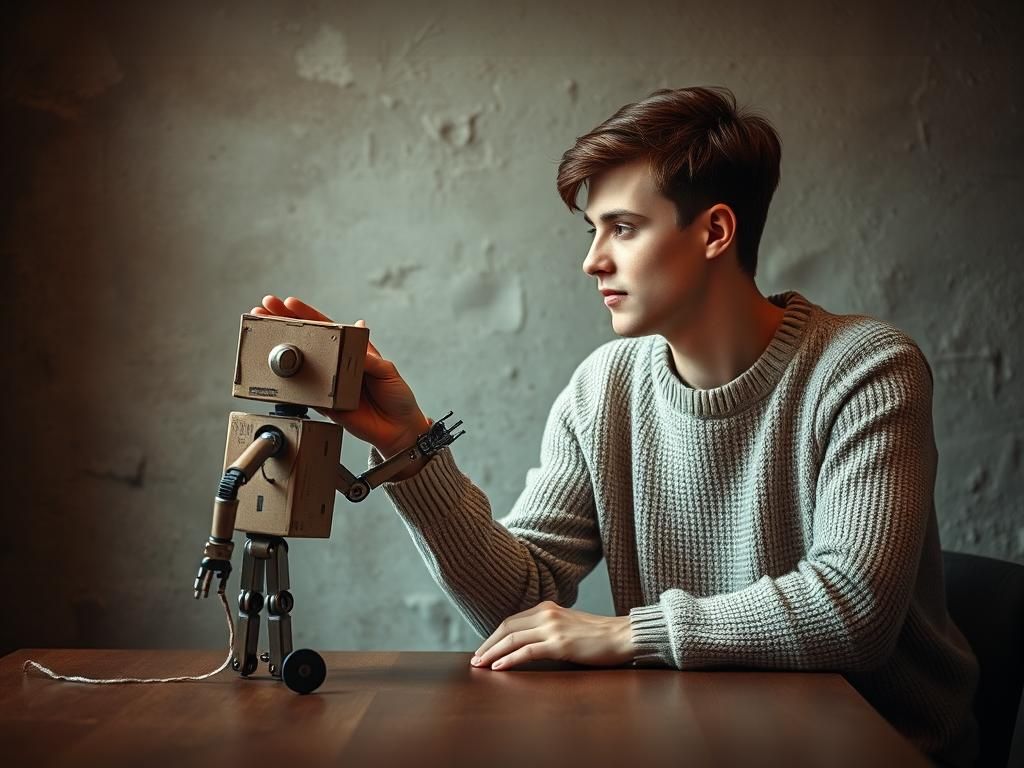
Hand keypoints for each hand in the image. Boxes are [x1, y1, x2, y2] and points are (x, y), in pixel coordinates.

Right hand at [252, 295, 430, 476]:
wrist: (398, 428)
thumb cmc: (396, 395)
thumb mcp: (386, 370)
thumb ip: (368, 357)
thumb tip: (354, 338)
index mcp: (351, 350)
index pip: (326, 327)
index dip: (306, 314)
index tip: (288, 303)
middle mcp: (336, 364)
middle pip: (306, 340)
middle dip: (284, 324)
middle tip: (264, 309)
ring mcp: (328, 383)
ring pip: (300, 364)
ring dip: (280, 350)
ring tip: (262, 334)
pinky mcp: (324, 404)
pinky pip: (304, 393)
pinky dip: (289, 384)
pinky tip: (273, 372)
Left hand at [469, 601, 634, 670]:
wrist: (624, 636)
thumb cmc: (600, 636)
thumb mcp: (569, 625)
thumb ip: (550, 629)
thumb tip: (530, 644)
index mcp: (547, 608)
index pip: (512, 621)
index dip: (494, 636)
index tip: (484, 649)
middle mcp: (547, 614)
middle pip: (507, 628)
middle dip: (488, 644)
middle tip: (475, 659)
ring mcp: (553, 628)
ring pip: (512, 639)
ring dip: (492, 653)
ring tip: (480, 665)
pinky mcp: (559, 644)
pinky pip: (526, 651)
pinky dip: (509, 659)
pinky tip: (498, 667)